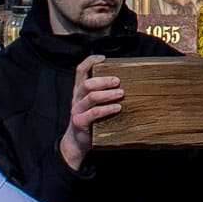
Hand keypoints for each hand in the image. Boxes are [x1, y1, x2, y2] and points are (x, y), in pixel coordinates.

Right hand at [60, 54, 121, 171]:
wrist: (77, 142)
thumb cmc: (91, 120)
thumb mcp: (93, 104)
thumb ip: (102, 93)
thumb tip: (126, 84)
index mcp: (79, 90)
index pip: (80, 70)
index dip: (90, 61)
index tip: (103, 58)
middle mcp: (76, 98)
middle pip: (87, 83)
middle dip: (104, 80)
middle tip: (118, 81)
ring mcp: (77, 110)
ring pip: (91, 97)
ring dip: (108, 94)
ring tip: (121, 93)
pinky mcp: (80, 122)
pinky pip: (94, 113)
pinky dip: (107, 109)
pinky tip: (118, 108)